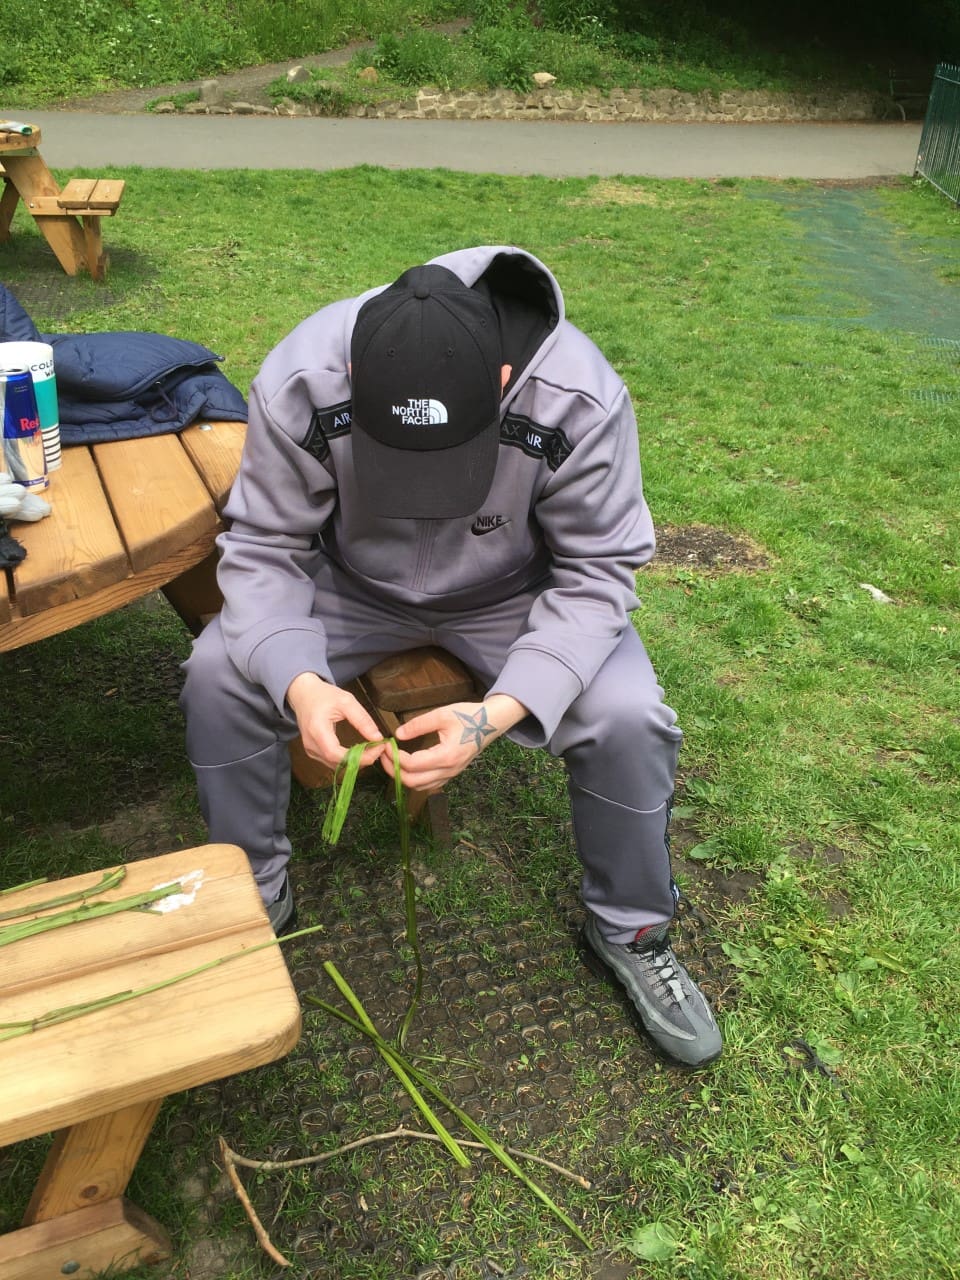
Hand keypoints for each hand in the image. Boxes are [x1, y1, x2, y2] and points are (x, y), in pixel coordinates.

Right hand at [286, 672, 384, 771]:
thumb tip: (377, 737)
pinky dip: (348, 759)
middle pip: (337, 762)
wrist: (303, 695)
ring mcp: (311, 750)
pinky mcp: (314, 752)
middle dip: (361, 759)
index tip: (377, 749)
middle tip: (378, 748)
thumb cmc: (322, 695)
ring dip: (355, 761)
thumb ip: (362, 720)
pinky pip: (332, 762)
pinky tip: (358, 750)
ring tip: (371, 748)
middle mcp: (311, 744)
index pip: (336, 754)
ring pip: (336, 765)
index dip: (358, 757)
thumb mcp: (346, 701)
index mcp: (317, 729)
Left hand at [383, 694, 527, 792]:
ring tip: (392, 761)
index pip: (412, 764)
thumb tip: (398, 734)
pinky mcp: (452, 774)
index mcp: (446, 756)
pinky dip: (415, 779)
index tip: (386, 745)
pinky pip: (429, 785)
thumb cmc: (469, 716)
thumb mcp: (442, 714)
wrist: (491, 723)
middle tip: (384, 756)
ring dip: (403, 777)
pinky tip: (408, 767)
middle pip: (413, 781)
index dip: (394, 757)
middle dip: (394, 770)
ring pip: (420, 787)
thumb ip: (418, 725)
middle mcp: (448, 770)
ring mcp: (451, 774)